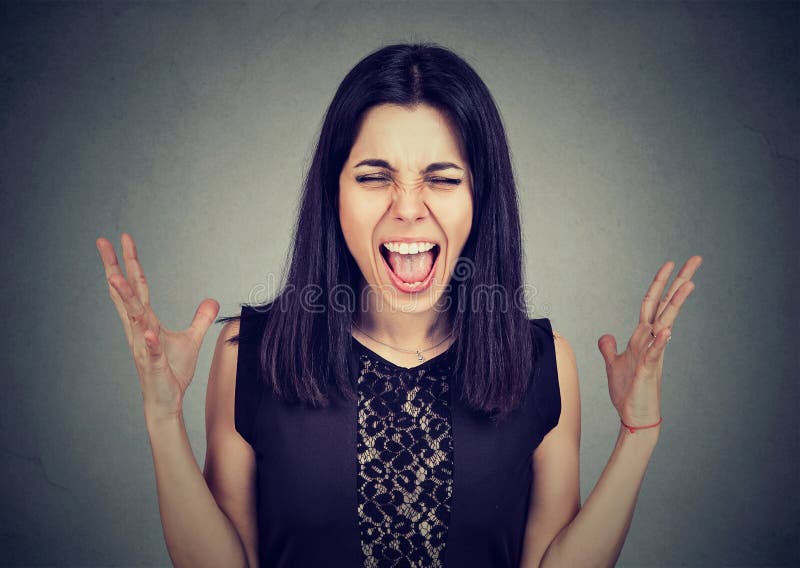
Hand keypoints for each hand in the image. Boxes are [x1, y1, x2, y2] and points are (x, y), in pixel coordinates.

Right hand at [96, 233, 218, 422]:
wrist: (166, 402)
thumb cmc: (172, 372)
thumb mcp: (191, 340)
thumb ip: (199, 318)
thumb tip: (211, 300)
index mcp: (147, 321)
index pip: (138, 286)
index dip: (131, 262)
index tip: (123, 238)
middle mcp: (139, 330)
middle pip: (126, 293)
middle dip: (115, 267)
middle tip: (102, 242)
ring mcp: (143, 347)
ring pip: (133, 318)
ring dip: (125, 298)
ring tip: (115, 276)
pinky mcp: (153, 365)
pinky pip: (150, 351)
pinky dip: (149, 341)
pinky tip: (149, 332)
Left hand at [597, 256, 701, 429]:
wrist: (634, 416)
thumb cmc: (628, 391)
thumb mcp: (614, 364)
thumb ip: (610, 348)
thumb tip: (607, 336)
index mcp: (643, 336)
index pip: (652, 303)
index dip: (659, 283)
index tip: (670, 263)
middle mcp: (651, 340)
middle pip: (666, 305)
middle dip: (679, 282)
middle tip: (696, 259)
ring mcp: (652, 354)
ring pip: (665, 323)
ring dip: (675, 304)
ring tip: (689, 283)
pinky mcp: (648, 369)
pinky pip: (655, 352)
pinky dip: (660, 341)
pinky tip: (667, 330)